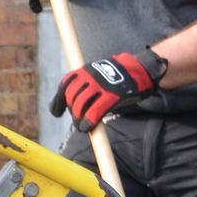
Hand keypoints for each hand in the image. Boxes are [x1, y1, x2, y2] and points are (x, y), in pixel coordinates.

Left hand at [51, 49, 167, 128]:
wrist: (141, 68)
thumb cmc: (119, 75)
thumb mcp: (99, 72)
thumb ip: (87, 84)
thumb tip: (75, 102)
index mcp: (85, 70)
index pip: (65, 85)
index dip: (58, 101)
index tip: (56, 113)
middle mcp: (89, 76)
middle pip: (72, 97)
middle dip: (73, 111)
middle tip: (78, 121)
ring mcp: (100, 85)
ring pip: (80, 105)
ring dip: (78, 118)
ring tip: (82, 127)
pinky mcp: (111, 95)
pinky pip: (94, 111)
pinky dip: (88, 121)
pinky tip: (87, 128)